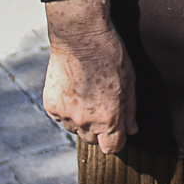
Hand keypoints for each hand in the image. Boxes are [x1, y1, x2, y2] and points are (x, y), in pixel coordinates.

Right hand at [43, 0, 133, 153]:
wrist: (79, 35)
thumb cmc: (109, 54)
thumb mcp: (129, 81)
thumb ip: (130, 110)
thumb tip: (132, 130)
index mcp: (108, 118)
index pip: (112, 148)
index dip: (117, 140)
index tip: (118, 130)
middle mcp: (86, 121)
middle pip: (93, 141)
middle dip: (100, 130)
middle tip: (102, 106)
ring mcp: (66, 114)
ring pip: (76, 130)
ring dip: (82, 121)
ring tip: (87, 96)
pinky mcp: (51, 105)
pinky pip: (61, 119)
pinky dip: (67, 111)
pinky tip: (74, 92)